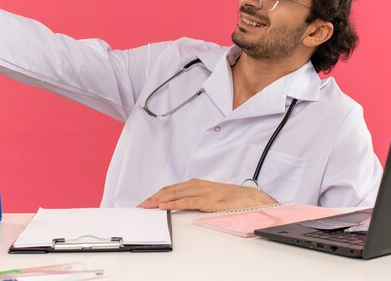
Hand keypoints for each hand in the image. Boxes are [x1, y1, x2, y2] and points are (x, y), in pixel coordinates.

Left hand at [138, 178, 277, 212]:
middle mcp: (197, 185)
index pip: (171, 188)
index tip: (145, 202)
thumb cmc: (230, 199)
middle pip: (169, 190)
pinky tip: (165, 206)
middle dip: (153, 197)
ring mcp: (202, 192)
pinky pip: (187, 202)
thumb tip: (179, 206)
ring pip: (175, 194)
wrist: (249, 198)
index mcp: (196, 184)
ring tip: (147, 206)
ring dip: (159, 200)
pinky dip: (174, 203)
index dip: (156, 194)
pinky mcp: (208, 200)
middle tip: (140, 205)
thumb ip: (195, 200)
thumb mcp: (209, 197)